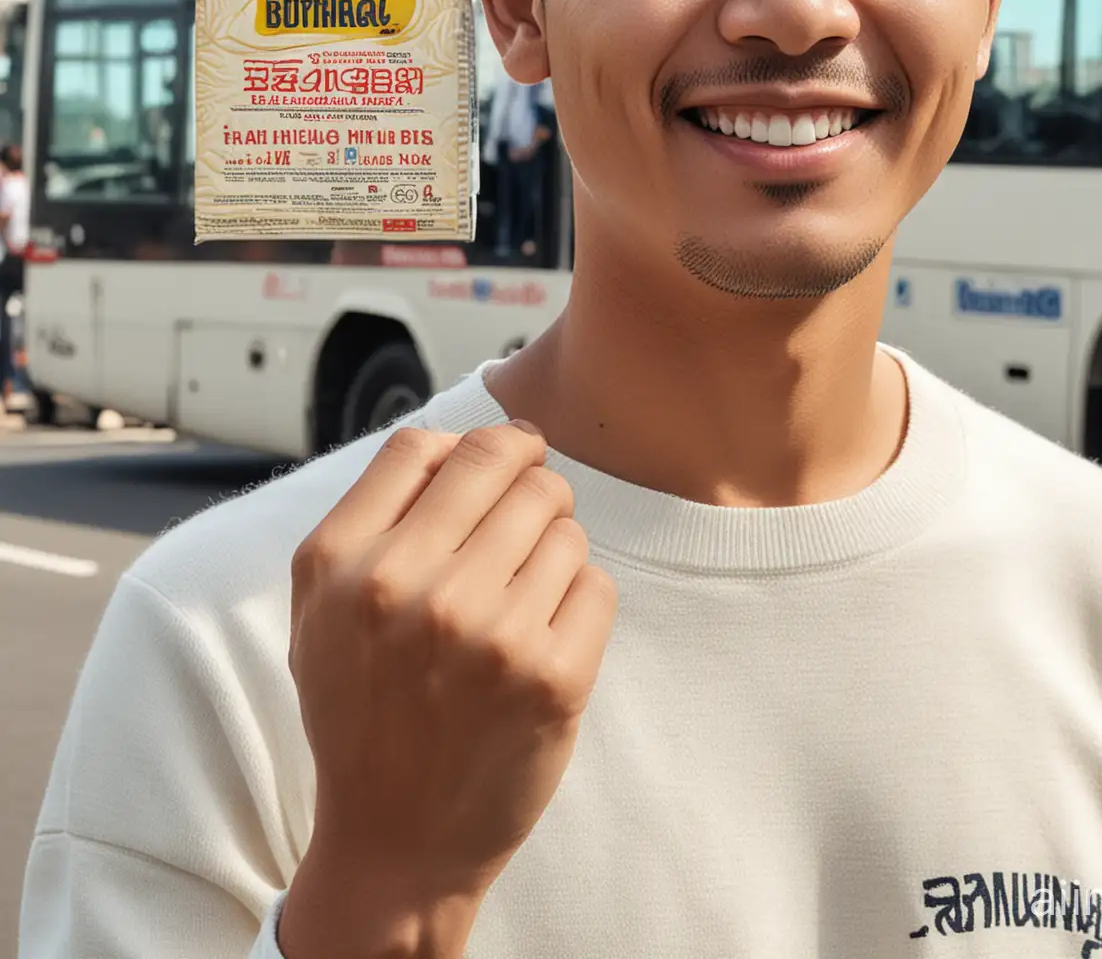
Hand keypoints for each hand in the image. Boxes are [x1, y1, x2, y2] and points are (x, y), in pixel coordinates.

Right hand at [279, 424, 617, 956]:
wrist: (396, 843)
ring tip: (523, 600)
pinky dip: (580, 603)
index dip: (474, 445)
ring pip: (564, 522)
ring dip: (554, 549)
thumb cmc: (364, 709)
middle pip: (510, 465)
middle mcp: (409, 588)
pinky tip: (544, 639)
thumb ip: (374, 513)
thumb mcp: (323, 608)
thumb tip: (459, 440)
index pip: (430, 444)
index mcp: (342, 564)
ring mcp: (487, 633)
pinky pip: (596, 582)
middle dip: (529, 484)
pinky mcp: (553, 676)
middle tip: (523, 527)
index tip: (497, 466)